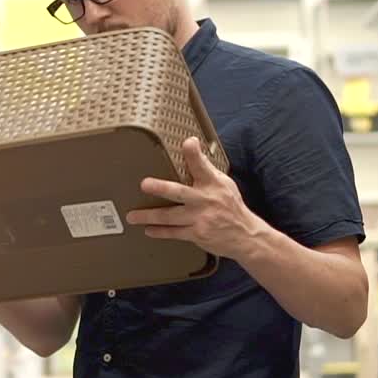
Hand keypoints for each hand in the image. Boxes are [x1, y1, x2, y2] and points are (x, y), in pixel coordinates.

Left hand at [125, 137, 266, 259]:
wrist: (245, 235)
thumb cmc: (231, 207)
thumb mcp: (224, 184)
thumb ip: (206, 172)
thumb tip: (192, 152)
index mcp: (213, 183)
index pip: (202, 164)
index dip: (194, 153)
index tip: (188, 142)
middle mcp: (205, 199)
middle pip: (179, 192)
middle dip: (161, 188)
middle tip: (144, 184)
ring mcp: (200, 218)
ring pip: (170, 216)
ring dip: (149, 216)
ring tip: (132, 216)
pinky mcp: (197, 234)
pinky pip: (174, 233)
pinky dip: (160, 232)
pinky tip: (148, 230)